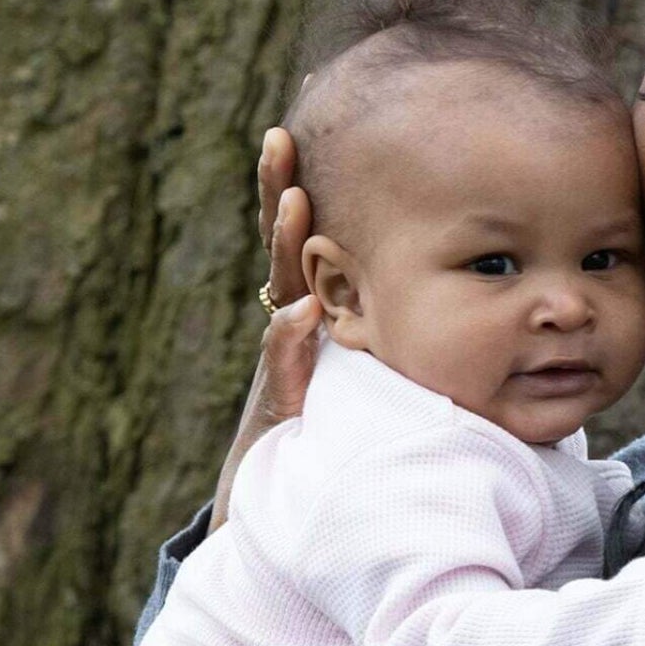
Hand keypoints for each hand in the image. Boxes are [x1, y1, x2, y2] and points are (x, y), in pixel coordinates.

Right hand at [212, 128, 320, 530]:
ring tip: (297, 200)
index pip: (307, 239)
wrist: (276, 516)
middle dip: (279, 194)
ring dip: (284, 249)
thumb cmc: (327, 440)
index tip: (299, 128)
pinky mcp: (280, 409)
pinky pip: (285, 368)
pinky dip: (291, 340)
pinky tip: (303, 310)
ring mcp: (282, 367)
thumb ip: (355, 335)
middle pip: (284, 251)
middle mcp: (292, 332)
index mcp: (313, 313)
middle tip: (281, 139)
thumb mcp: (357, 378)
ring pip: (281, 296)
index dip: (300, 188)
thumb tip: (368, 287)